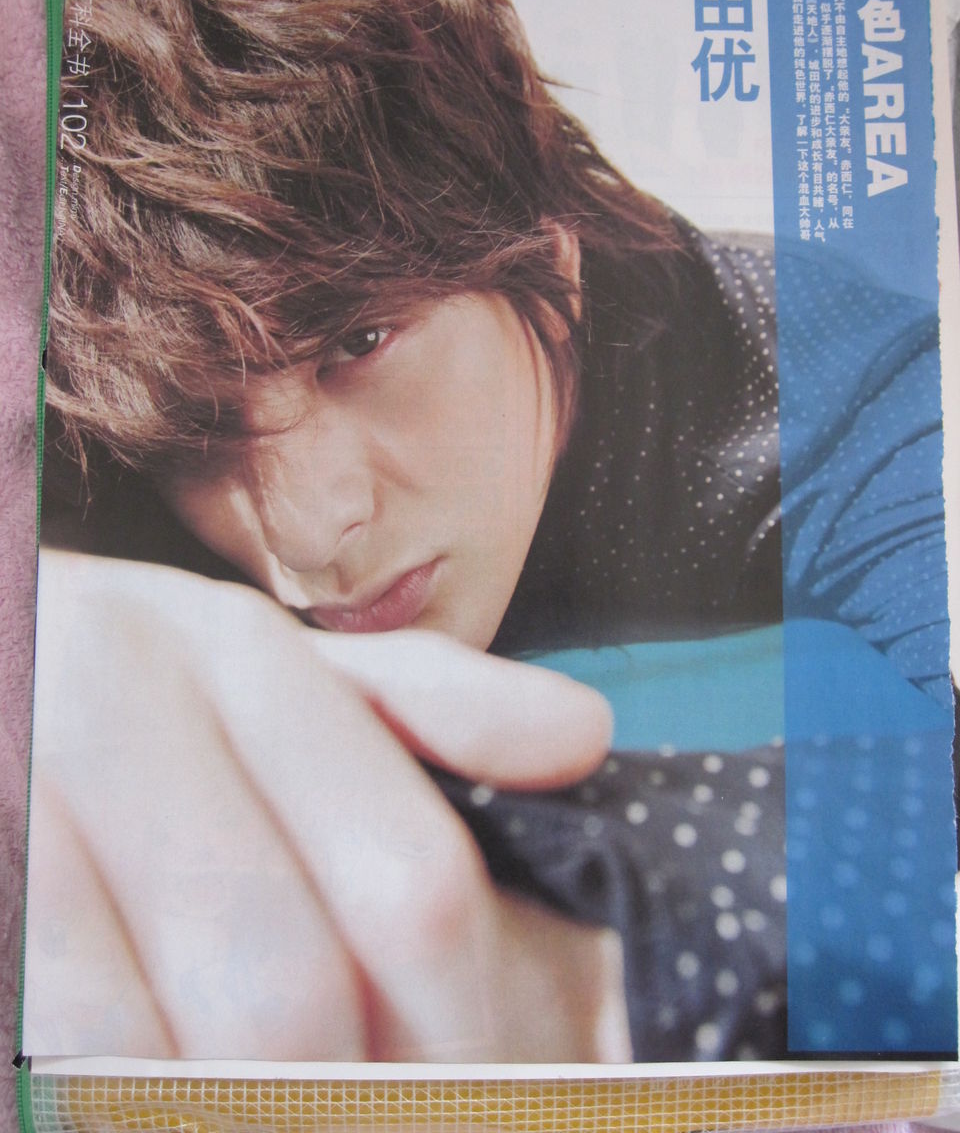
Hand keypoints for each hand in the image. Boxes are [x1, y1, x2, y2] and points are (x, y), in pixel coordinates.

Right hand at [25, 549, 629, 1062]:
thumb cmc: (133, 680)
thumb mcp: (270, 661)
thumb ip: (426, 700)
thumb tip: (580, 735)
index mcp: (230, 654)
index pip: (406, 882)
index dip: (464, 1033)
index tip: (491, 1095)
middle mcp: (116, 707)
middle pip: (288, 990)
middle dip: (359, 1104)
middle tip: (396, 1116)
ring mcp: (20, 797)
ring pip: (161, 1048)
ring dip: (242, 1111)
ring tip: (290, 1108)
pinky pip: (62, 1049)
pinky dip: (132, 1096)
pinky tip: (167, 1092)